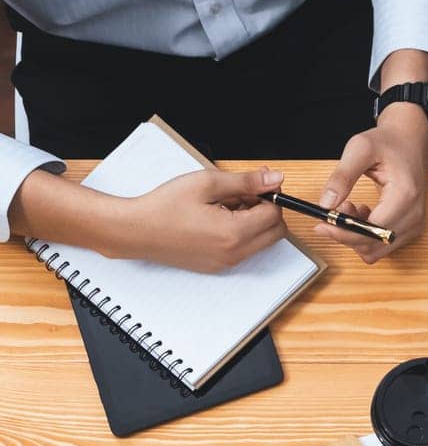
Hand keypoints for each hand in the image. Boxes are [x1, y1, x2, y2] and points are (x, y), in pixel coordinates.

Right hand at [116, 167, 287, 272]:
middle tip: (244, 194)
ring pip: (261, 241)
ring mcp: (224, 264)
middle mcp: (232, 254)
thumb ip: (247, 181)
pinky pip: (243, 250)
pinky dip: (241, 233)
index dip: (269, 195)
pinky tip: (218, 218)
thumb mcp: (208, 183)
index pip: (275, 214)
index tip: (256, 184)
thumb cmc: (164, 206)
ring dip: (254, 222)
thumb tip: (275, 179)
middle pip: (275, 232)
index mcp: (233, 233)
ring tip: (226, 204)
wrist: (134, 230)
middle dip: (267, 210)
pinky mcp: (216, 267)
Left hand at [316, 103, 427, 262]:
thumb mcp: (360, 149)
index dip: (342, 232)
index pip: (371, 231)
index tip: (321, 224)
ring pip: (375, 250)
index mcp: (405, 195)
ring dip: (354, 235)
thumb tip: (326, 204)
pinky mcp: (411, 228)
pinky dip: (365, 236)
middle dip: (346, 233)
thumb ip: (342, 177)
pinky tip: (361, 213)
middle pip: (372, 245)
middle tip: (334, 209)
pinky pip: (382, 246)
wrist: (410, 141)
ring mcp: (415, 224)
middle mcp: (414, 214)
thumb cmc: (389, 143)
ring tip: (349, 207)